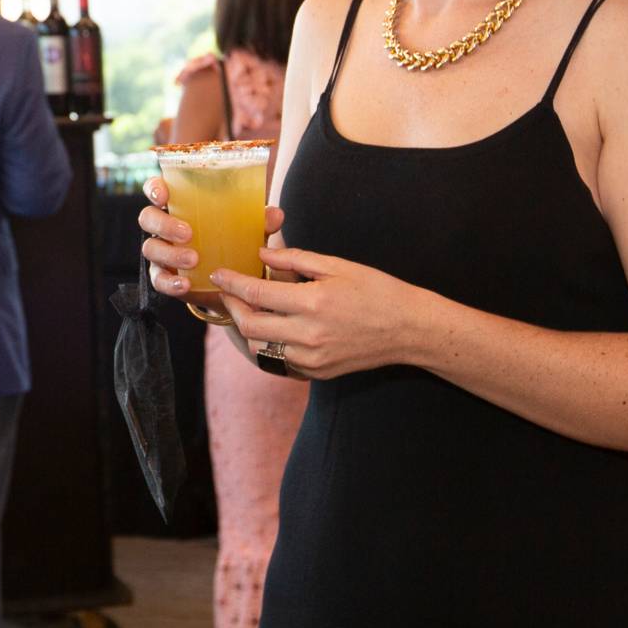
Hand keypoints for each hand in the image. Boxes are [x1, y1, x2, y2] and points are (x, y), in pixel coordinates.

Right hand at [137, 176, 283, 297]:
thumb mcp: (250, 231)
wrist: (233, 283)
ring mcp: (162, 252)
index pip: (157, 189)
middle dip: (164, 224)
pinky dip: (169, 282)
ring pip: (150, 248)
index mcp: (181, 206)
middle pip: (148, 218)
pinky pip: (158, 279)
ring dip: (170, 253)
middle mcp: (165, 227)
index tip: (164, 195)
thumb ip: (260, 222)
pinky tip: (185, 284)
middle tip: (188, 233)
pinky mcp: (165, 277)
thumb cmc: (236, 244)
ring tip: (193, 260)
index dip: (155, 189)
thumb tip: (274, 215)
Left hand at [211, 245, 421, 379]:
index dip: (232, 283)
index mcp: (313, 303)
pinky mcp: (318, 372)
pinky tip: (274, 327)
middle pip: (250, 326)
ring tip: (248, 309)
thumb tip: (262, 255)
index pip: (256, 294)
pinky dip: (270, 344)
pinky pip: (280, 361)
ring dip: (249, 328)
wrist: (409, 329)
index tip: (219, 274)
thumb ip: (296, 260)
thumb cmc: (377, 291)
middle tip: (229, 292)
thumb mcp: (338, 266)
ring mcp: (313, 359)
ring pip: (261, 347)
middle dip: (232, 307)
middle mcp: (309, 336)